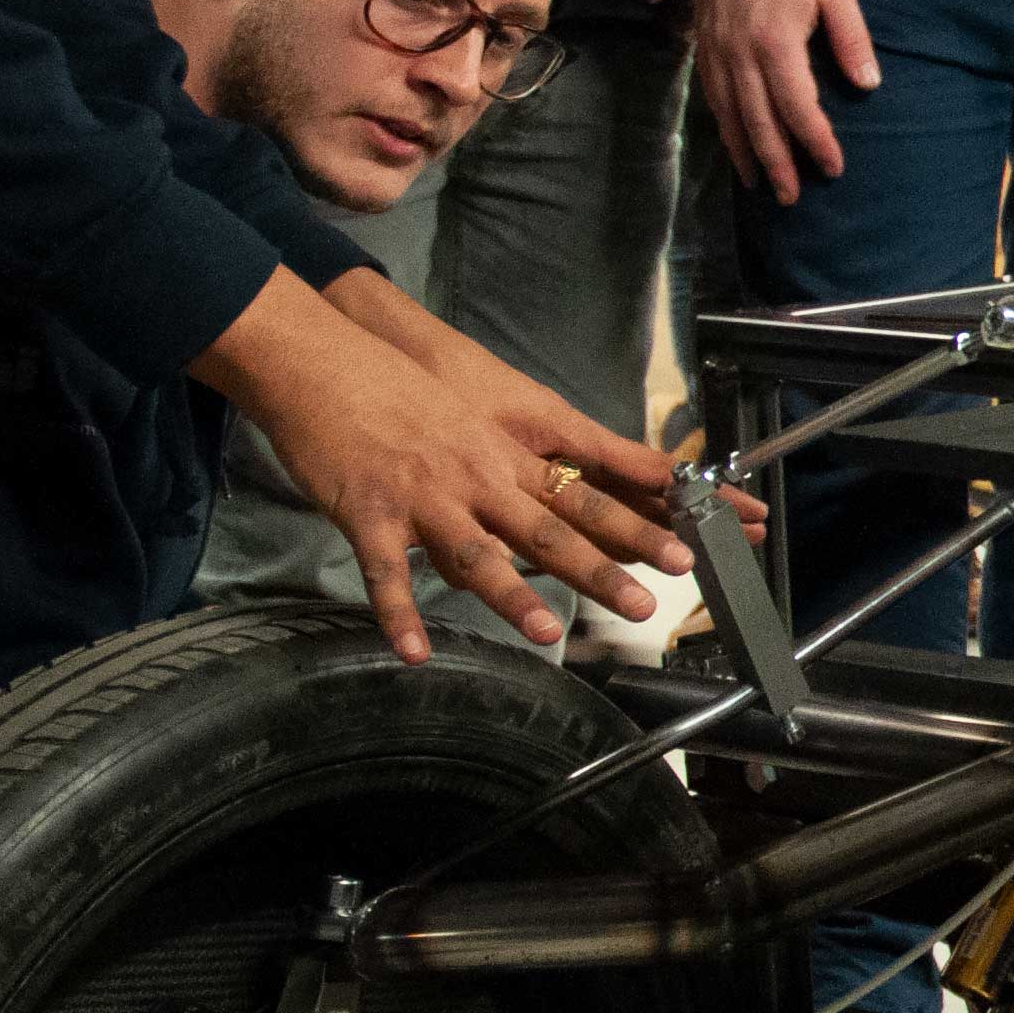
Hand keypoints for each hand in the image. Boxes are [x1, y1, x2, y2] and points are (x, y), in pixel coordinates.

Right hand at [192, 271, 683, 661]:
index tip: (685, 551)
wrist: (328, 361)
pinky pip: (384, 570)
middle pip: (549, 530)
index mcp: (506, 459)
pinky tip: (413, 652)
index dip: (637, 526)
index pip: (585, 498)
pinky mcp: (368, 510)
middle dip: (600, 569)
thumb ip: (511, 466)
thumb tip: (546, 507)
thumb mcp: (474, 420)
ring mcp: (423, 495)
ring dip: (510, 594)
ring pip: (476, 551)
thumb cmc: (402, 388)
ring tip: (546, 633)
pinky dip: (397, 612)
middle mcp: (477, 478)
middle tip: (646, 605)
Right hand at [693, 0, 873, 205]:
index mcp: (776, 42)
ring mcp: (715, 48)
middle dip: (777, 164)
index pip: (798, 108)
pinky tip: (734, 142)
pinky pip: (712, 94)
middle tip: (792, 198)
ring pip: (729, 114)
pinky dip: (723, 124)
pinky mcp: (702, 40)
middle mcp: (739, 53)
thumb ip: (852, 40)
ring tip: (759, 185)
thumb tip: (868, 86)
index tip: (833, 168)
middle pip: (758, 122)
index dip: (817, 143)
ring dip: (745, 153)